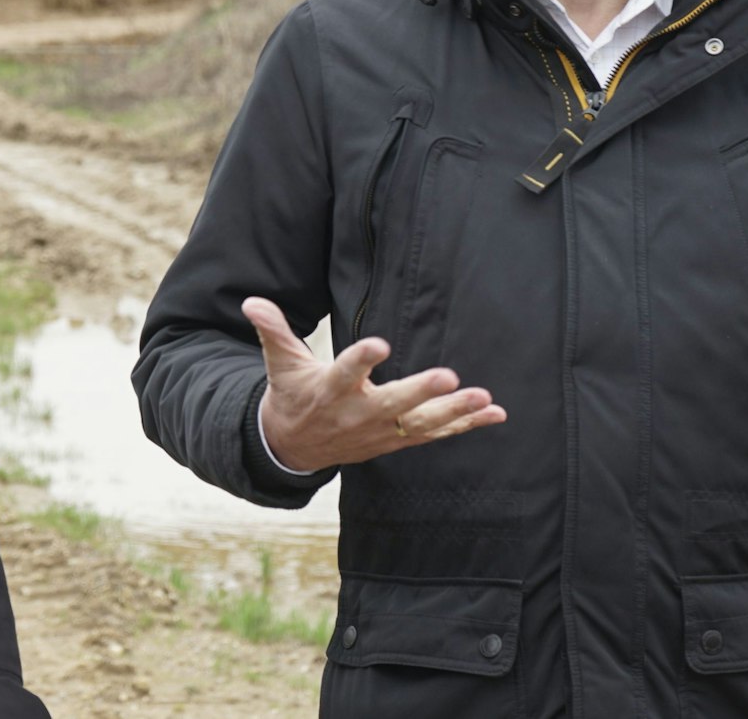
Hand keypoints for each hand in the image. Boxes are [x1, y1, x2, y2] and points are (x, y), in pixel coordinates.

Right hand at [245, 296, 506, 472]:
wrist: (294, 447)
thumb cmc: (294, 393)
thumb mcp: (281, 363)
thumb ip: (273, 330)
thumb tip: (251, 300)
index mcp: (330, 391)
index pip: (345, 372)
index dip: (361, 359)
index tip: (380, 344)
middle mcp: (357, 415)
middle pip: (392, 405)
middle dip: (421, 393)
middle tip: (450, 377)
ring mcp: (381, 432)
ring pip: (421, 424)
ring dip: (455, 412)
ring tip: (484, 397)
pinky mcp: (397, 440)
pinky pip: (436, 434)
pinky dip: (466, 425)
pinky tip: (495, 413)